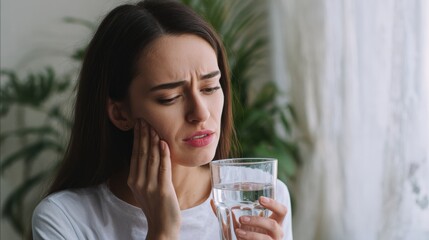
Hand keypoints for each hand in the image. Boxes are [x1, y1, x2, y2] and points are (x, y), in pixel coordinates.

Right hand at [127, 119, 180, 238]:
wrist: (162, 227)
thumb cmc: (156, 206)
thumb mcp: (146, 188)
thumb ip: (146, 171)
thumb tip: (151, 152)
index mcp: (134, 179)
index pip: (135, 153)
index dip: (137, 137)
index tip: (139, 123)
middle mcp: (139, 181)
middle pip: (141, 153)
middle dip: (143, 134)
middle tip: (144, 118)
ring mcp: (150, 185)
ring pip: (151, 158)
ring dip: (152, 140)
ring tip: (153, 126)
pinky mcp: (162, 189)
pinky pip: (163, 168)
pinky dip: (163, 155)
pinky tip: (163, 143)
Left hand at [235, 197, 286, 239]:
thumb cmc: (253, 232)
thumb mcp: (250, 223)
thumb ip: (239, 216)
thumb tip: (221, 208)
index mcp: (276, 221)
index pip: (282, 210)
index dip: (273, 204)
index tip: (260, 199)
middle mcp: (278, 232)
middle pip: (273, 224)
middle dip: (256, 221)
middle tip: (241, 218)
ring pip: (265, 238)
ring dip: (250, 234)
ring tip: (238, 231)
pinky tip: (240, 238)